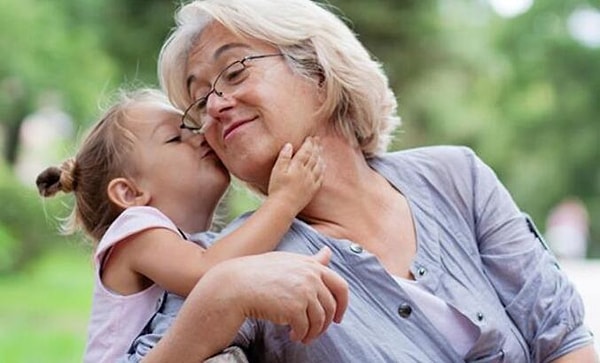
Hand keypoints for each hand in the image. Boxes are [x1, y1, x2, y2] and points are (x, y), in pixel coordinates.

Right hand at [223, 247, 347, 343]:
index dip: (343, 304)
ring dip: (313, 332)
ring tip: (302, 336)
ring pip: (320, 320)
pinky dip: (301, 335)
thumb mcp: (288, 260)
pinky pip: (306, 328)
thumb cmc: (260, 272)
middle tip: (316, 331)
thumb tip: (328, 252)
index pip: (340, 286)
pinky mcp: (295, 308)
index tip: (338, 317)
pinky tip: (292, 335)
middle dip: (326, 323)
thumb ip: (311, 261)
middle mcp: (312, 277)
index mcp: (312, 265)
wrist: (238, 284)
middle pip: (331, 307)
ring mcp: (305, 292)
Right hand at [267, 137, 323, 214]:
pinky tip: (323, 166)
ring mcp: (311, 181)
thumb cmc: (277, 188)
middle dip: (316, 147)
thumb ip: (284, 157)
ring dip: (320, 156)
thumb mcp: (276, 170)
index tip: (311, 137)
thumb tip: (289, 145)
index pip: (306, 151)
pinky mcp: (313, 189)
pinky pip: (321, 177)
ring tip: (321, 150)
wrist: (284, 206)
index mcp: (297, 166)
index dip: (309, 143)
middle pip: (314, 156)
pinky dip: (322, 169)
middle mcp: (306, 172)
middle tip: (318, 140)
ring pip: (319, 165)